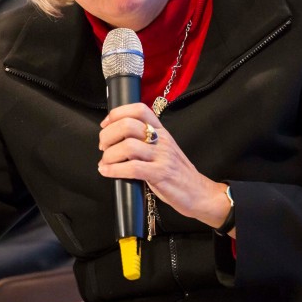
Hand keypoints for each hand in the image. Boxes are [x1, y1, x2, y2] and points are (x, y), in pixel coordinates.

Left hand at [98, 104, 233, 234]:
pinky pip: (133, 168)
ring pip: (128, 146)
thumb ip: (145, 141)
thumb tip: (117, 139)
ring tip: (105, 162)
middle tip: (103, 147)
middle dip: (108, 135)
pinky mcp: (161, 174)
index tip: (106, 124)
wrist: (198, 192)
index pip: (139, 109)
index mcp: (161, 131)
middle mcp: (162, 140)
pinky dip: (114, 170)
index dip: (118, 113)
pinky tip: (107, 172)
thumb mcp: (163, 150)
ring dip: (109, 155)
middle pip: (128, 125)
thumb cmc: (177, 173)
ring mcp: (162, 157)